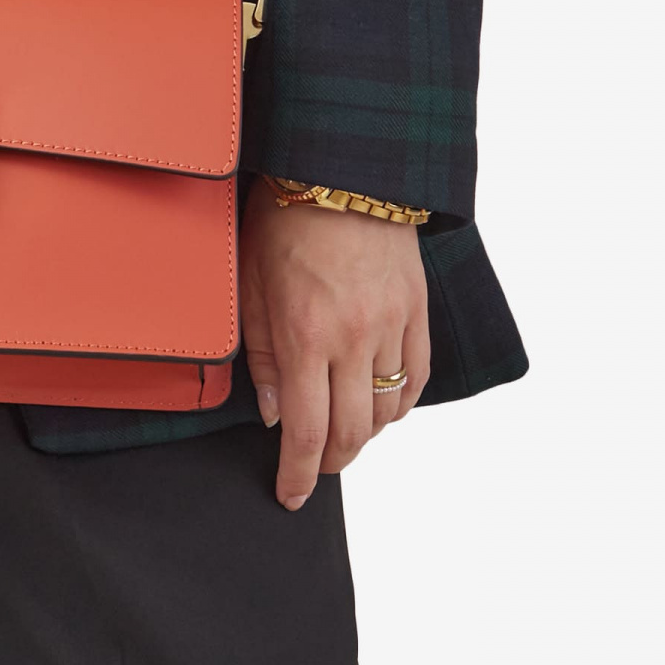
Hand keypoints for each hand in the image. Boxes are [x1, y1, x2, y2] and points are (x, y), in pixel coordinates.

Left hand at [240, 185, 429, 510]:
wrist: (341, 168)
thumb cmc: (284, 218)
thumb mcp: (248, 283)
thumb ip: (258, 354)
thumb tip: (270, 414)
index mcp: (304, 334)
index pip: (307, 432)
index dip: (299, 475)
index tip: (290, 496)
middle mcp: (353, 338)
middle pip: (353, 434)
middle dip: (331, 464)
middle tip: (315, 469)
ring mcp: (391, 326)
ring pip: (388, 411)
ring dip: (365, 434)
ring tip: (342, 430)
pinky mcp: (416, 311)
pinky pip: (417, 378)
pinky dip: (399, 403)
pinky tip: (379, 404)